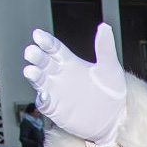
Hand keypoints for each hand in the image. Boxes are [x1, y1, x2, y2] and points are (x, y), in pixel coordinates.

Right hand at [23, 23, 126, 146]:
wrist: (114, 120)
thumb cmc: (112, 93)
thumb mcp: (110, 68)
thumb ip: (105, 48)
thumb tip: (104, 27)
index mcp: (71, 63)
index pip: (54, 49)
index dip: (46, 42)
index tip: (38, 35)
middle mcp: (59, 75)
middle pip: (43, 62)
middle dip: (36, 56)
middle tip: (32, 51)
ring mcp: (55, 91)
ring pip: (39, 80)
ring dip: (34, 75)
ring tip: (31, 70)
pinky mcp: (54, 107)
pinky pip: (43, 101)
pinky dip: (41, 98)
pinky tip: (44, 94)